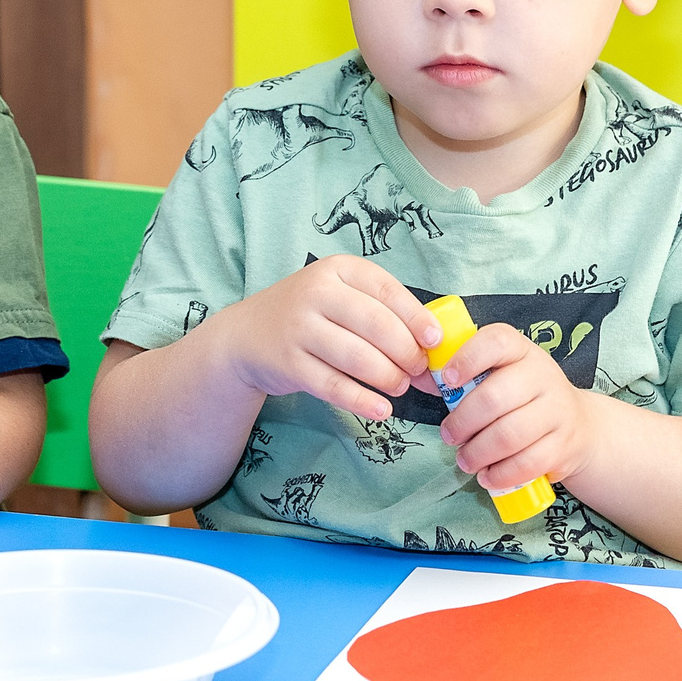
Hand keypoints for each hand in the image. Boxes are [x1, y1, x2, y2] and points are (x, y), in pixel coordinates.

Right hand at [199, 254, 440, 422]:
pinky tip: (381, 410)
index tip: (435, 341)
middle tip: (418, 372)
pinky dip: (363, 401)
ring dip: (388, 378)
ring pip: (358, 357)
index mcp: (337, 270)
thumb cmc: (310, 317)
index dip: (417, 318)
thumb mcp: (340, 298)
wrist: (246, 336)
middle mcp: (316, 292)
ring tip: (399, 387)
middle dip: (406, 353)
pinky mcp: (288, 363)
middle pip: (376, 325)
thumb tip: (434, 352)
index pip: (387, 291)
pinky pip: (334, 386)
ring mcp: (299, 328)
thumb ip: (382, 315)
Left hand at [436, 324, 602, 494]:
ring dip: (479, 452)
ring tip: (464, 460)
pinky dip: (501, 474)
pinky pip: (529, 462)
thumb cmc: (521, 397)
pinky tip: (487, 476)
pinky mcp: (563, 444)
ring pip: (510, 434)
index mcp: (521, 351)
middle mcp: (543, 375)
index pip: (496, 341)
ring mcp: (557, 410)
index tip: (448, 380)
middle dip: (463, 422)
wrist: (577, 424)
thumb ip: (460, 376)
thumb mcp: (497, 375)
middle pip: (496, 397)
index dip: (468, 358)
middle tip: (449, 436)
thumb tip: (416, 377)